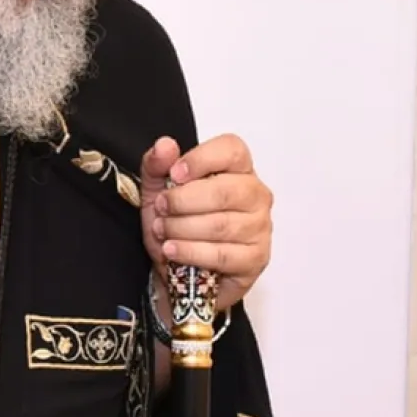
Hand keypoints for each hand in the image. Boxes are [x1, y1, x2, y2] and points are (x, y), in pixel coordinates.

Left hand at [139, 134, 273, 311]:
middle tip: (162, 208)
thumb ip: (157, 165)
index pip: (232, 150)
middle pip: (224, 191)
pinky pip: (222, 254)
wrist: (178, 271)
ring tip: (163, 231)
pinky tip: (173, 250)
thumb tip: (164, 146)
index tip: (174, 174)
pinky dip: (191, 252)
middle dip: (183, 201)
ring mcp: (259, 227)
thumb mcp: (157, 190)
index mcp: (237, 169)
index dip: (201, 159)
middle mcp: (255, 195)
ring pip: (220, 225)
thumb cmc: (176, 225)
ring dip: (182, 228)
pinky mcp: (255, 259)